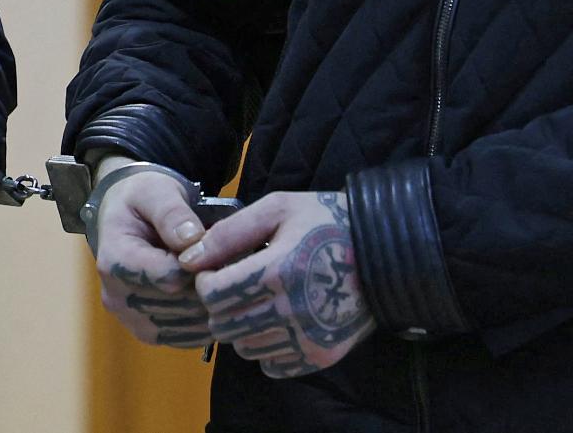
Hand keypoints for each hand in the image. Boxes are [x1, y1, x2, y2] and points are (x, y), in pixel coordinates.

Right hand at [91, 158, 211, 349]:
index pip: (167, 276)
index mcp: (114, 260)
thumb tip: (193, 239)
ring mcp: (131, 319)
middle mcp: (117, 297)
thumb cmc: (141, 202)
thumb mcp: (154, 191)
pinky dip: (206, 322)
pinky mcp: (147, 333)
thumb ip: (171, 213)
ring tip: (224, 277)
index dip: (199, 264)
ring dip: (212, 305)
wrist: (125, 220)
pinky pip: (185, 339)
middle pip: (179, 304)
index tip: (216, 247)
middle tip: (231, 263)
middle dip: (208, 284)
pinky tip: (216, 299)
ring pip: (186, 326)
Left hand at [179, 190, 373, 378]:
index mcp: (277, 271)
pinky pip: (271, 365)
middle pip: (224, 325)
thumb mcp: (278, 208)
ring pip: (243, 348)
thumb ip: (229, 233)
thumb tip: (188, 258)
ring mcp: (307, 339)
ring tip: (259, 300)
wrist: (383, 254)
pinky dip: (266, 347)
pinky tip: (277, 321)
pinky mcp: (319, 356)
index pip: (213, 293)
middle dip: (220, 304)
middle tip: (236, 284)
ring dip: (241, 326)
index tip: (217, 268)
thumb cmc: (325, 221)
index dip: (206, 280)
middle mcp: (291, 311)